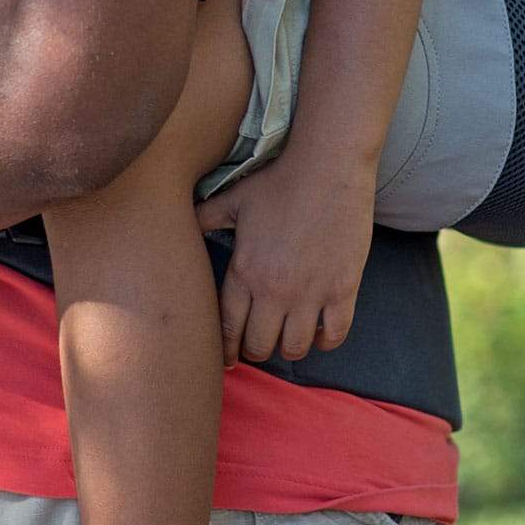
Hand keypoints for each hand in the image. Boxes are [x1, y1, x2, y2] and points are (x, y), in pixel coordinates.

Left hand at [196, 149, 374, 366]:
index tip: (229, 358)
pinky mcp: (343, 289)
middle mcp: (274, 290)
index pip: (229, 329)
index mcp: (244, 272)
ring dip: (289, 347)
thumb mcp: (235, 198)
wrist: (328, 166)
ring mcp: (311, 293)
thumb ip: (206, 217)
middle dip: (256, 349)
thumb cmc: (279, 180)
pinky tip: (320, 330)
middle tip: (261, 342)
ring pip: (295, 348)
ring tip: (289, 336)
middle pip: (260, 346)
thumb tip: (181, 220)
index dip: (227, 350)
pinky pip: (334, 334)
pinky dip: (326, 340)